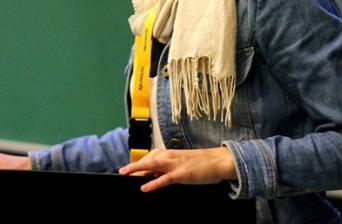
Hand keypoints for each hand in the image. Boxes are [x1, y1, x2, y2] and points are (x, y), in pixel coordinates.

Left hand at [118, 146, 236, 192]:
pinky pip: (165, 179)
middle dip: (134, 165)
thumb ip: (168, 168)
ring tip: (125, 173)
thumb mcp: (182, 163)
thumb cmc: (202, 163)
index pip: (150, 157)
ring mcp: (176, 165)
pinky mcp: (182, 174)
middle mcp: (171, 156)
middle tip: (121, 172)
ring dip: (138, 169)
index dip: (139, 163)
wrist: (219, 161)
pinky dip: (154, 183)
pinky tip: (144, 187)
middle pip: (148, 159)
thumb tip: (154, 175)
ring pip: (153, 165)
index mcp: (170, 153)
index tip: (128, 169)